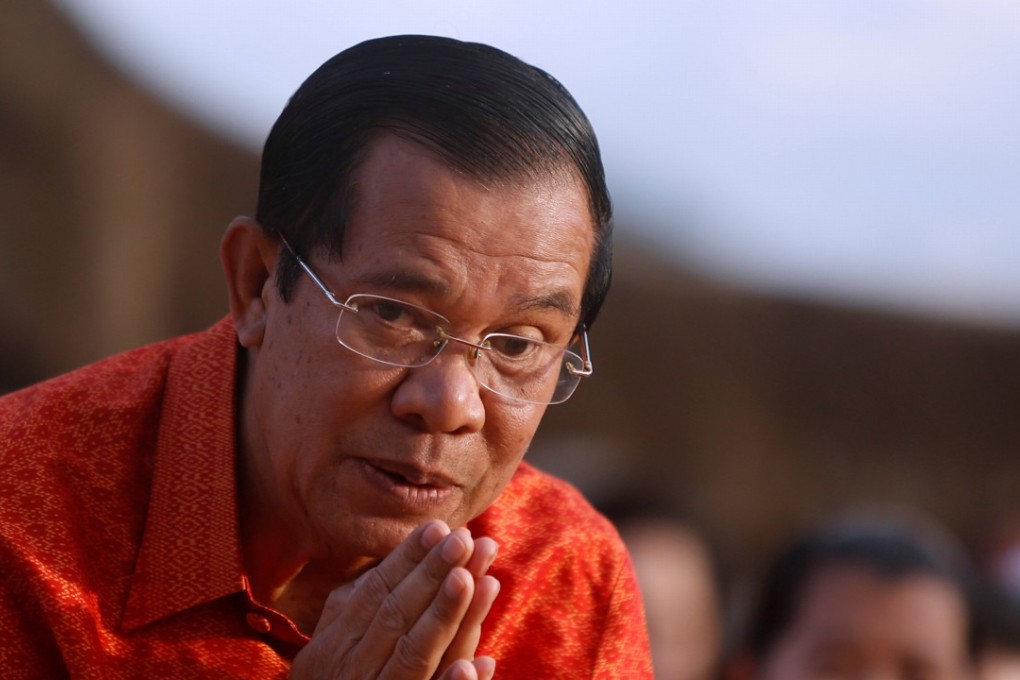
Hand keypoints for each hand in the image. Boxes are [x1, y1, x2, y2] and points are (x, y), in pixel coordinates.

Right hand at [290, 520, 499, 679]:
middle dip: (433, 574)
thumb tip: (379, 569)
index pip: (375, 593)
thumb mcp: (323, 653)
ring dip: (447, 617)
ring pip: (414, 655)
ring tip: (480, 579)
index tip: (439, 526)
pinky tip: (477, 666)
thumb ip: (347, 611)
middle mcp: (351, 672)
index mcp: (332, 648)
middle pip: (397, 615)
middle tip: (467, 538)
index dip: (407, 559)